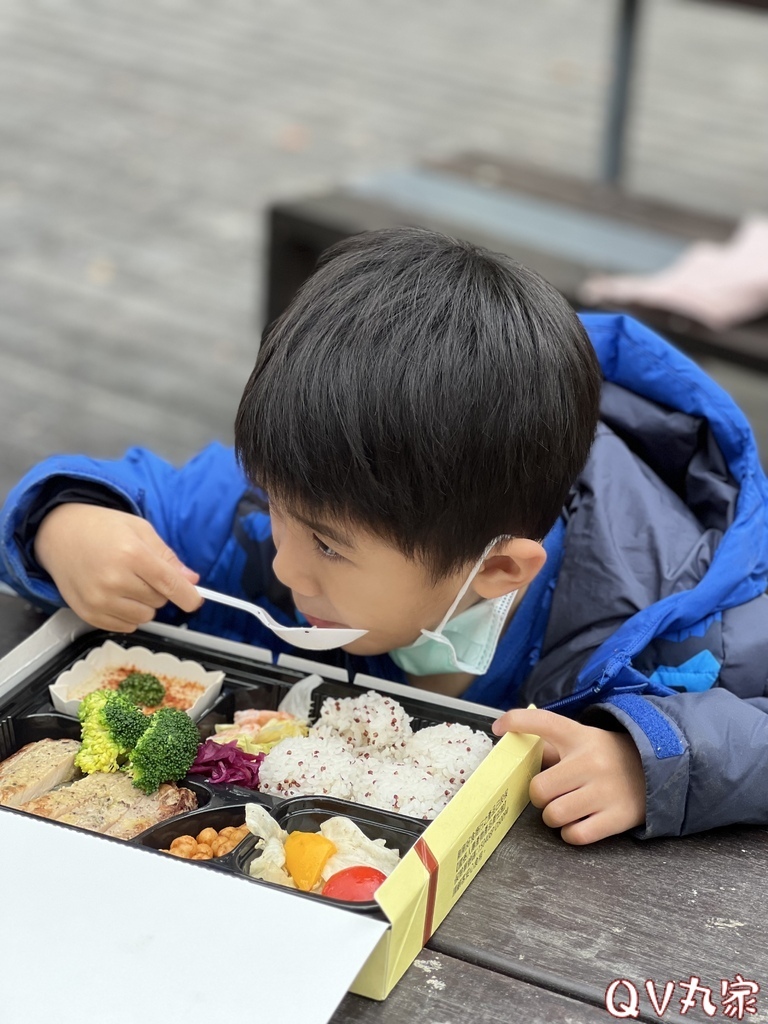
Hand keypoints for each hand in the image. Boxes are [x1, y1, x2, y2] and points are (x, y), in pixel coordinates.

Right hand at [34, 503, 201, 631]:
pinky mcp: (89, 614)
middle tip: (140, 571)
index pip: (169, 585)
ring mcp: (99, 600)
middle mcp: (114, 580)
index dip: (188, 597)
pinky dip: (127, 614)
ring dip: (143, 604)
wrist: (60, 534)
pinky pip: (126, 626)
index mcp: (131, 555)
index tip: (195, 601)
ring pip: (144, 617)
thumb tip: (191, 580)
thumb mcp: (140, 530)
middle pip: (159, 601)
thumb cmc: (102, 528)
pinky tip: (115, 594)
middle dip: (158, 589)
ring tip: (126, 582)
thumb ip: (168, 557)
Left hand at [492, 708, 645, 844]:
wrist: (660, 770)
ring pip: (554, 815)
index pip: (543, 722)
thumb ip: (551, 747)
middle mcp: (591, 761)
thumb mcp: (582, 741)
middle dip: (539, 796)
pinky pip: (575, 835)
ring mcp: (605, 790)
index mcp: (580, 736)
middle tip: (550, 794)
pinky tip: (578, 822)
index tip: (498, 728)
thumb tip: (516, 753)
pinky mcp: (618, 817)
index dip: (516, 721)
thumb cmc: (606, 757)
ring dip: (553, 817)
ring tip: (564, 809)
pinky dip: (570, 833)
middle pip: (540, 788)